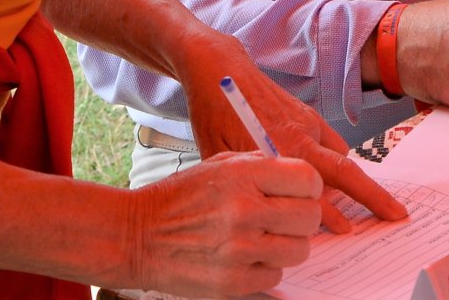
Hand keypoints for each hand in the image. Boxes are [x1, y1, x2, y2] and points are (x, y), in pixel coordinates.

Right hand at [123, 151, 324, 296]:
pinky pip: (276, 276)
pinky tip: (247, 257)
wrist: (138, 235)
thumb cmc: (181, 198)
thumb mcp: (219, 166)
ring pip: (299, 250)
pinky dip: (266, 269)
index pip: (307, 179)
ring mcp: (240, 251)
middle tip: (287, 217)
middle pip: (310, 216)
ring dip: (288, 244)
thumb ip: (262, 166)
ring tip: (266, 238)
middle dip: (303, 216)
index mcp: (243, 177)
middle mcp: (244, 212)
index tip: (302, 191)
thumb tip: (301, 176)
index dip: (309, 186)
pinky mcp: (233, 283)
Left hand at [180, 37, 404, 232]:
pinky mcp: (308, 112)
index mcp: (276, 154)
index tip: (347, 232)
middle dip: (373, 196)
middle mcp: (298, 138)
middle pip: (346, 172)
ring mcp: (307, 123)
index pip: (313, 194)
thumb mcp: (224, 159)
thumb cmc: (215, 116)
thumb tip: (277, 210)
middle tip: (396, 214)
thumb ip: (254, 184)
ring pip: (340, 157)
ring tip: (370, 200)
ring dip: (354, 180)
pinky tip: (335, 173)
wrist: (220, 70)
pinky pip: (333, 141)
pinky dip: (338, 159)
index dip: (331, 217)